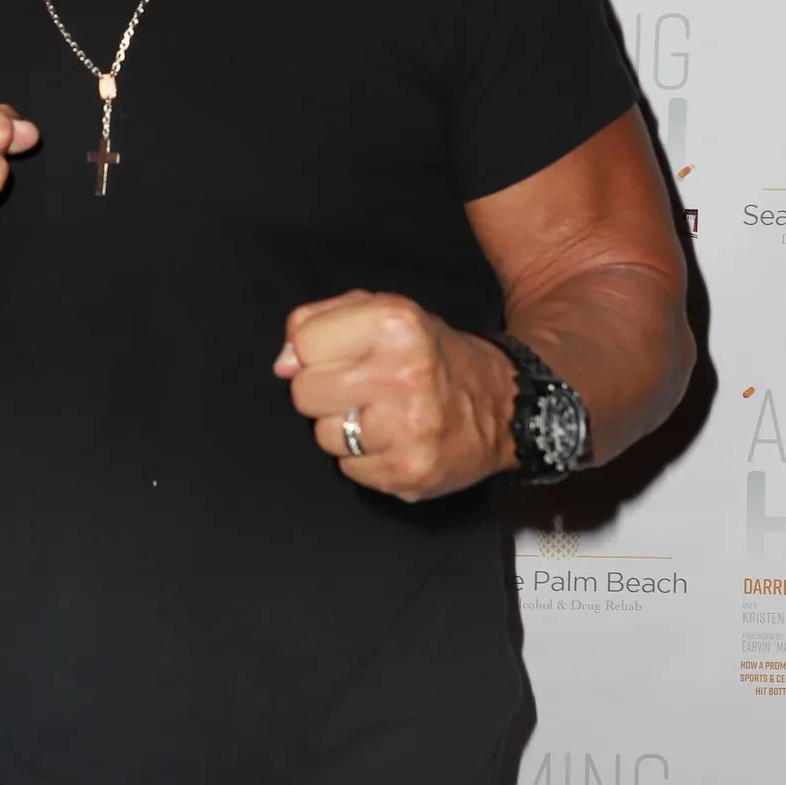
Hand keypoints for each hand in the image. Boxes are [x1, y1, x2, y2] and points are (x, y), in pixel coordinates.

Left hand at [273, 290, 515, 501]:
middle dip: (323, 391)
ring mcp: (407, 429)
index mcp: (394, 324)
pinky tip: (392, 441)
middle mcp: (402, 374)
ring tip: (379, 415)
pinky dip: (363, 459)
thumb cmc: (430, 354)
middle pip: (304, 393)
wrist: (503, 406)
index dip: (315, 350)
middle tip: (358, 388)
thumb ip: (320, 320)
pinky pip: (348, 469)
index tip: (341, 355)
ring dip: (342, 428)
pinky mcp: (408, 472)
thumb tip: (282, 362)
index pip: (304, 342)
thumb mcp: (382, 311)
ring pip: (322, 435)